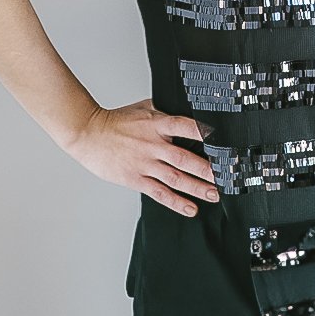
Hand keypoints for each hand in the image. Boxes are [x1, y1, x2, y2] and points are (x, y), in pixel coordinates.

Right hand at [66, 98, 219, 216]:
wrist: (89, 134)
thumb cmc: (116, 121)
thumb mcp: (144, 107)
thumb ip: (165, 111)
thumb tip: (187, 108)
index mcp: (157, 124)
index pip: (186, 127)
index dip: (204, 133)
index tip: (222, 142)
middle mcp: (153, 145)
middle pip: (185, 159)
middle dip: (208, 170)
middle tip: (225, 178)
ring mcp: (145, 163)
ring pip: (176, 178)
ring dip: (198, 188)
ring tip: (215, 195)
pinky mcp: (136, 179)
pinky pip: (159, 192)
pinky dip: (176, 202)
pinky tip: (190, 208)